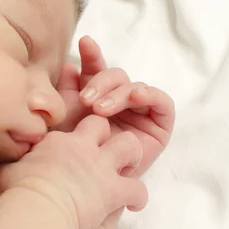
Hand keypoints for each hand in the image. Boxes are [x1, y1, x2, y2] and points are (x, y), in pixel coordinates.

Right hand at [0, 115, 147, 228]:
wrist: (37, 208)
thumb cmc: (19, 192)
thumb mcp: (9, 169)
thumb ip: (14, 161)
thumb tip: (6, 161)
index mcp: (59, 141)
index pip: (72, 128)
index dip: (77, 138)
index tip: (75, 153)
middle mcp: (83, 148)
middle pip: (103, 125)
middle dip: (107, 135)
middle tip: (106, 153)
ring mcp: (101, 167)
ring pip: (130, 145)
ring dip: (132, 156)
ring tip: (127, 169)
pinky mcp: (113, 190)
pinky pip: (137, 188)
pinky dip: (138, 196)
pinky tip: (133, 204)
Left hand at [57, 36, 174, 176]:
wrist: (84, 185)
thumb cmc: (73, 151)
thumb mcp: (66, 117)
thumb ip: (66, 90)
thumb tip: (68, 64)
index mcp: (95, 96)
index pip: (96, 70)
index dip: (92, 55)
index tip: (85, 43)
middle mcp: (118, 101)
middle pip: (116, 76)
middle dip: (101, 83)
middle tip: (86, 100)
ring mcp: (139, 112)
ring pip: (135, 87)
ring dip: (119, 93)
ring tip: (101, 109)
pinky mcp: (160, 125)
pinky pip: (162, 103)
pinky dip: (150, 94)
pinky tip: (136, 96)